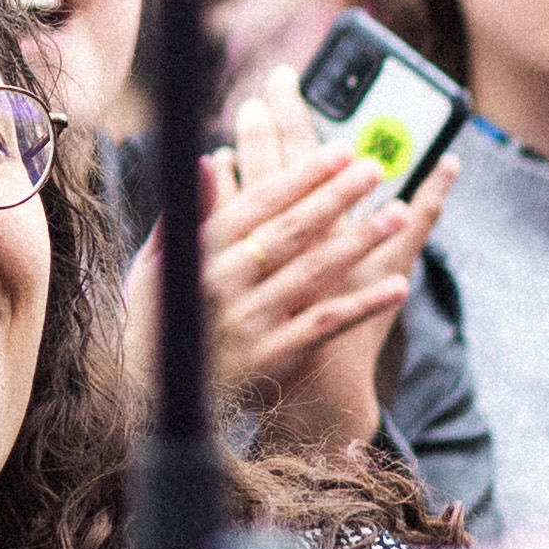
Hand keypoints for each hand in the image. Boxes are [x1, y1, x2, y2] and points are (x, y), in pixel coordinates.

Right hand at [173, 137, 429, 453]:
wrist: (150, 397)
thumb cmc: (157, 320)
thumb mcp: (156, 265)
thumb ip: (186, 214)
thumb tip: (209, 161)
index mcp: (200, 254)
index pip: (258, 204)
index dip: (301, 176)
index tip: (339, 151)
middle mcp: (226, 282)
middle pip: (291, 230)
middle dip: (335, 195)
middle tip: (375, 166)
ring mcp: (252, 319)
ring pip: (313, 272)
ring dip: (359, 241)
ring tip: (396, 212)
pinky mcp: (273, 355)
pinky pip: (325, 324)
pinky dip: (363, 304)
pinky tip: (398, 286)